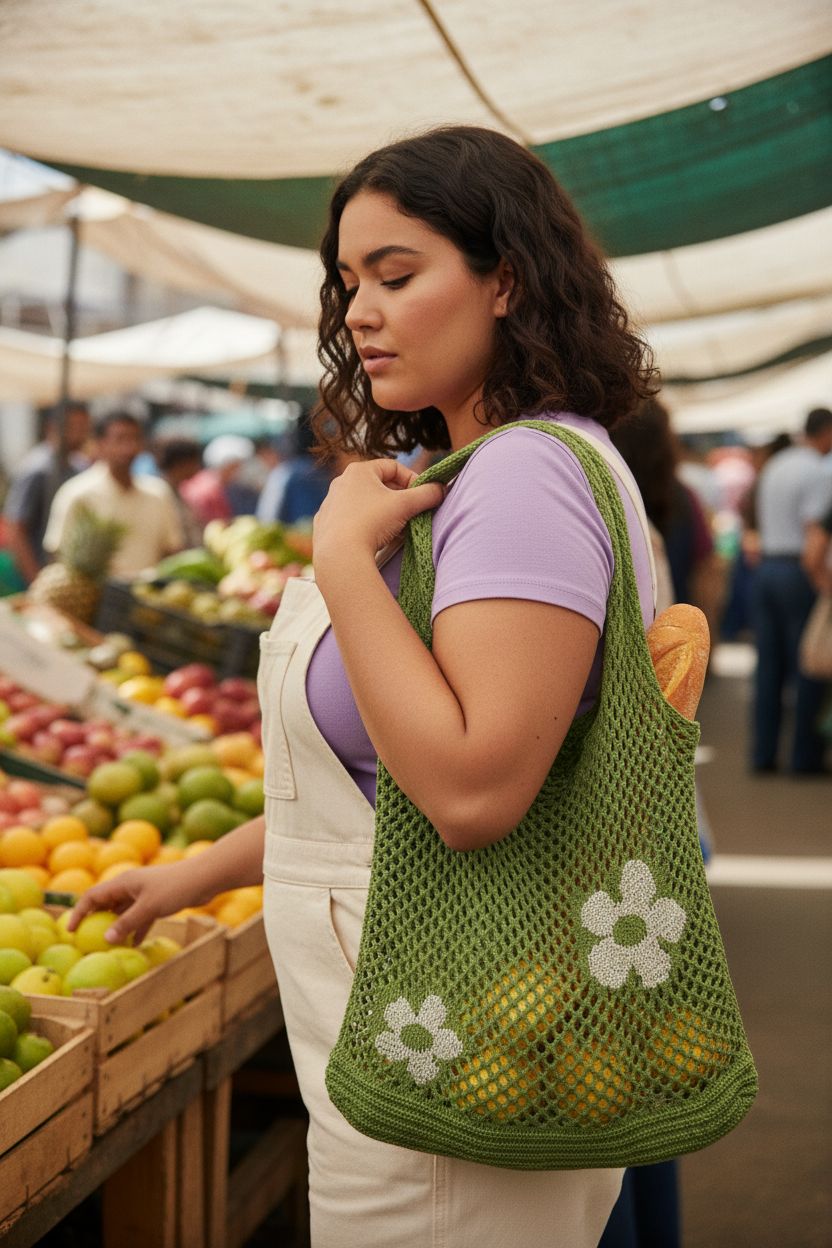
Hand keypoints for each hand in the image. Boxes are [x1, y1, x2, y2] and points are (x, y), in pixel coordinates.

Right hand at [67, 862, 198, 945]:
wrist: (204, 877)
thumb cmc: (175, 888)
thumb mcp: (148, 908)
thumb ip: (127, 923)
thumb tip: (105, 939)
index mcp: (123, 882)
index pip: (93, 896)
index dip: (79, 912)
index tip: (71, 931)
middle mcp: (130, 886)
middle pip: (106, 904)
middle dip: (96, 921)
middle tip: (87, 941)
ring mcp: (144, 894)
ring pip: (124, 912)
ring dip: (117, 928)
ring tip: (109, 947)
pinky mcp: (157, 901)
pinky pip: (140, 917)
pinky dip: (136, 929)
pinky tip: (134, 945)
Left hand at [313, 460, 443, 574]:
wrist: (340, 555)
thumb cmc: (372, 523)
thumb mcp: (406, 505)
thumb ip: (427, 494)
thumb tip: (442, 489)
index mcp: (359, 471)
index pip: (394, 467)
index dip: (413, 480)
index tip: (423, 496)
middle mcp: (341, 483)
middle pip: (379, 486)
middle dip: (399, 499)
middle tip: (413, 514)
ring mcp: (331, 504)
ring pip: (366, 504)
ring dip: (384, 514)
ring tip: (397, 530)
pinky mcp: (326, 524)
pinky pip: (352, 520)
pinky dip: (366, 526)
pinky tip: (375, 540)